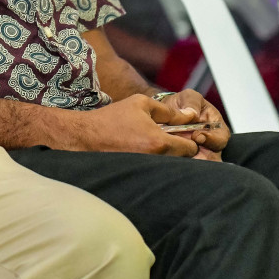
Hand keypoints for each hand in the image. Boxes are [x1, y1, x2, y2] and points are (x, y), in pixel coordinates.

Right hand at [63, 94, 202, 157]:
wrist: (86, 136)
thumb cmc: (112, 118)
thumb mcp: (140, 103)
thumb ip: (168, 110)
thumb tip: (189, 116)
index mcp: (159, 142)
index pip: (192, 148)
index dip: (189, 139)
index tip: (181, 134)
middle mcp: (156, 159)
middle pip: (184, 160)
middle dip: (181, 150)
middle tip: (170, 139)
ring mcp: (147, 169)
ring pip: (171, 166)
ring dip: (169, 157)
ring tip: (154, 145)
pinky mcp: (138, 175)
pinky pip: (158, 170)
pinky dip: (156, 163)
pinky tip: (144, 152)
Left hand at [157, 88, 229, 157]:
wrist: (166, 110)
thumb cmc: (183, 103)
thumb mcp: (189, 97)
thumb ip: (192, 102)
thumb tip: (193, 114)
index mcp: (217, 128)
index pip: (221, 139)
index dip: (212, 140)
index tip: (197, 136)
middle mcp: (210, 143)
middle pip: (212, 157)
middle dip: (202, 157)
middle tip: (190, 155)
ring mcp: (198, 152)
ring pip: (198, 163)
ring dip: (190, 162)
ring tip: (179, 159)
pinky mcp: (184, 157)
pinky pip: (184, 163)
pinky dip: (179, 163)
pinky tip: (171, 161)